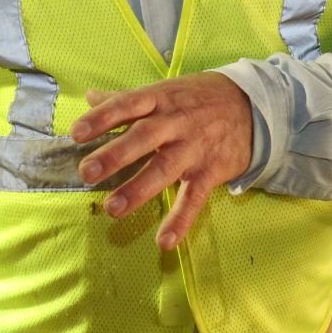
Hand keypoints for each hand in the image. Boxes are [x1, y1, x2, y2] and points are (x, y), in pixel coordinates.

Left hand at [72, 73, 252, 249]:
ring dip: (138, 190)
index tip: (76, 134)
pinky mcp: (210, 171)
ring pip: (164, 169)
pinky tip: (164, 242)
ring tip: (114, 209)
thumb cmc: (199, 98)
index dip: (101, 118)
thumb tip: (89, 97)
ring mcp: (194, 148)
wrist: (255, 107)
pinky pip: (194, 198)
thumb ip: (126, 98)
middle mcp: (176, 123)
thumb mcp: (166, 90)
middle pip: (143, 138)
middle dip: (115, 155)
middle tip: (87, 173)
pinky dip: (180, 220)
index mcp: (161, 99)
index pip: (127, 106)